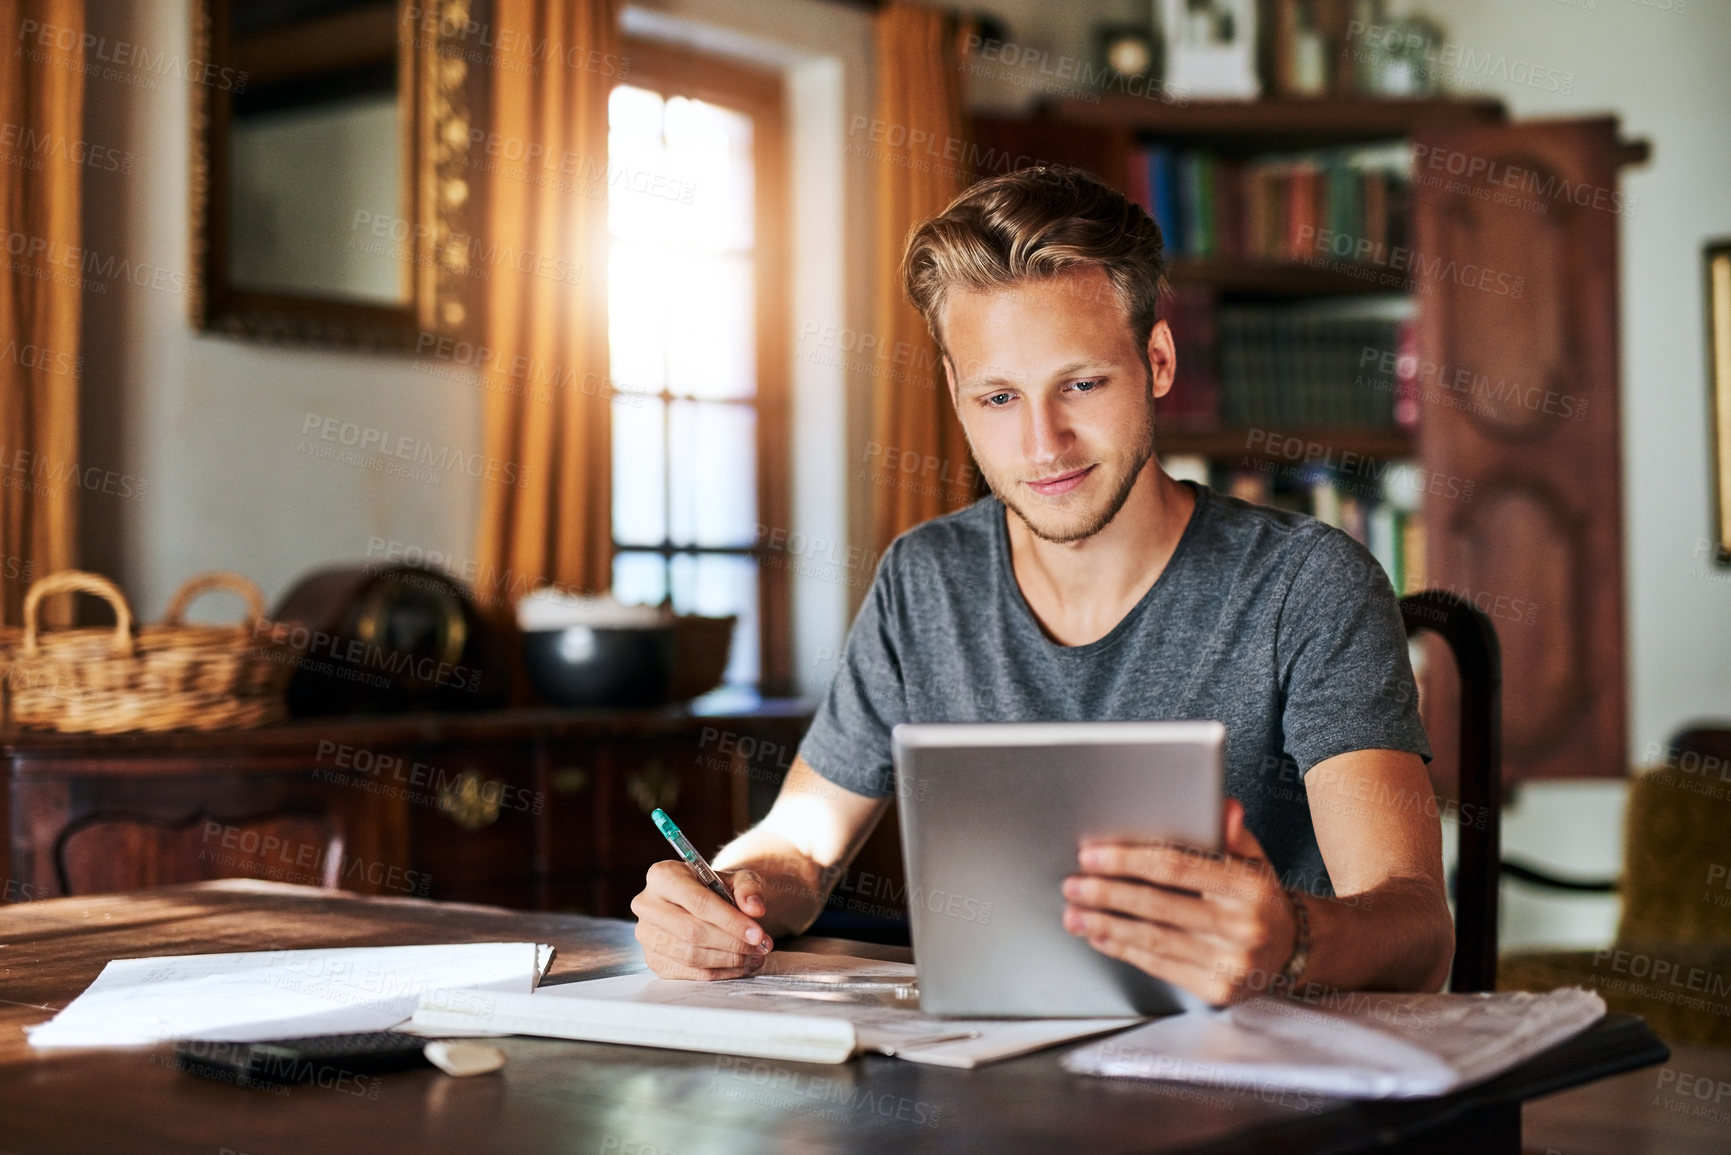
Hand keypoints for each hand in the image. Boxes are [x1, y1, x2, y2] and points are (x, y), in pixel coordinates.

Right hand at [630, 861, 775, 979]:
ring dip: (729, 959)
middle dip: (732, 943)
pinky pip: (688, 973)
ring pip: (691, 956)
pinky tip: (740, 965)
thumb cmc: (716, 888)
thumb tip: (755, 908)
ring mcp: (646, 935)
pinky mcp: (654, 959)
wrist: (699, 902)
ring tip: (755, 954)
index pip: (697, 902)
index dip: (730, 921)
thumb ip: (748, 888)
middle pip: (692, 932)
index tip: (757, 933)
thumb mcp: (736, 878)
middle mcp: (647, 904)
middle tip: (761, 946)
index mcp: (662, 875)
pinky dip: (719, 972)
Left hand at [1061, 798, 1297, 1005]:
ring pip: (1152, 939)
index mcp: (1248, 886)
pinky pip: (1158, 966)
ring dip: (1105, 924)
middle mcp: (1242, 926)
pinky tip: (1101, 936)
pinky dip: (1123, 949)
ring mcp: (1229, 963)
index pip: (1176, 867)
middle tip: (1073, 884)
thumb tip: (1222, 805)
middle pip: (1157, 905)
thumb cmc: (1257, 897)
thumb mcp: (1253, 859)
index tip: (1092, 854)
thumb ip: (1229, 833)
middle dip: (1106, 893)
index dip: (1127, 860)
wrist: (1290, 950)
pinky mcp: (1216, 991)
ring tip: (1074, 913)